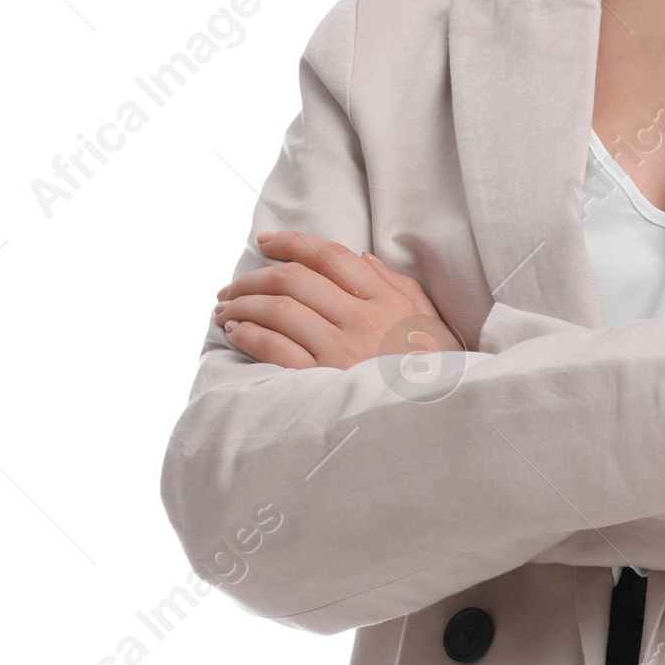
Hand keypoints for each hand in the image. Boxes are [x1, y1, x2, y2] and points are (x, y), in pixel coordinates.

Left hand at [214, 230, 461, 370]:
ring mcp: (341, 350)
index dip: (292, 242)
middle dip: (255, 277)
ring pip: (279, 310)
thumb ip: (399, 286)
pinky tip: (236, 332)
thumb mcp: (431, 322)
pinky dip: (248, 335)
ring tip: (225, 309)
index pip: (331, 256)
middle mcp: (361, 318)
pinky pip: (275, 348)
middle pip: (295, 279)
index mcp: (386, 299)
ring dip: (243, 305)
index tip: (265, 241)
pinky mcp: (323, 381)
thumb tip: (362, 259)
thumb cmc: (436, 372)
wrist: (438, 422)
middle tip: (233, 286)